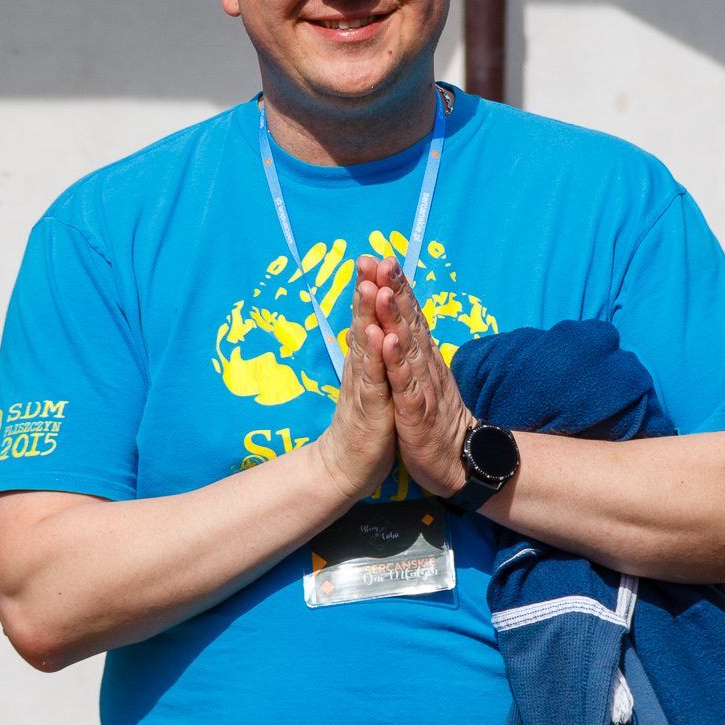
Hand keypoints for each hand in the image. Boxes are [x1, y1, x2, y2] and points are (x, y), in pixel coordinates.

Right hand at [316, 257, 397, 503]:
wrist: (347, 467)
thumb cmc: (364, 424)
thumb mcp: (370, 382)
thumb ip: (369, 353)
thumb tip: (368, 324)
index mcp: (365, 360)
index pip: (368, 318)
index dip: (372, 288)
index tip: (375, 257)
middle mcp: (360, 367)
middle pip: (362, 322)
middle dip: (366, 289)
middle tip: (367, 258)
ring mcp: (364, 386)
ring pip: (365, 345)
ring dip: (368, 315)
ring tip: (370, 286)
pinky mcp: (370, 408)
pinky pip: (374, 379)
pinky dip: (376, 357)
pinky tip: (378, 336)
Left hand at [369, 257, 472, 498]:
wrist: (456, 463)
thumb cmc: (433, 420)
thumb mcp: (421, 380)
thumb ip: (414, 351)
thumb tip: (403, 324)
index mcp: (423, 358)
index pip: (410, 316)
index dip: (398, 287)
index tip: (384, 258)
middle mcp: (425, 366)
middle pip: (410, 322)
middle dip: (396, 290)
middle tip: (383, 259)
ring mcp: (423, 387)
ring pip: (407, 348)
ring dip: (395, 318)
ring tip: (383, 290)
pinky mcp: (417, 412)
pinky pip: (406, 384)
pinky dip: (396, 363)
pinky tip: (387, 343)